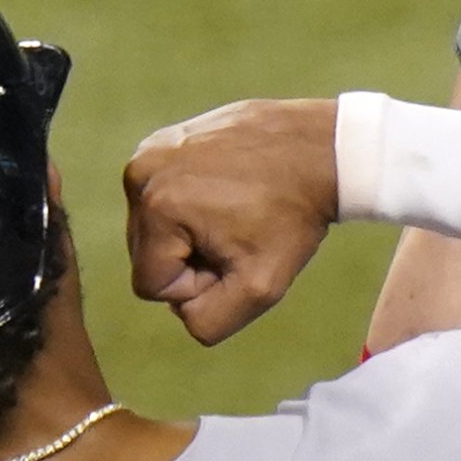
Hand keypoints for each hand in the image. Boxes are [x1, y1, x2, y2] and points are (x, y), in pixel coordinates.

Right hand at [122, 99, 339, 343]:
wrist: (320, 149)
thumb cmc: (294, 216)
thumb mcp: (261, 287)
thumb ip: (211, 321)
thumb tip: (182, 313)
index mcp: (156, 208)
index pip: (152, 286)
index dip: (198, 285)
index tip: (237, 258)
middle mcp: (140, 174)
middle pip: (148, 255)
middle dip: (191, 259)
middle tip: (240, 235)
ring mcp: (150, 150)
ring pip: (155, 227)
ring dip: (191, 234)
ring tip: (236, 213)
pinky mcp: (164, 139)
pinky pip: (164, 196)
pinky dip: (193, 204)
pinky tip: (229, 192)